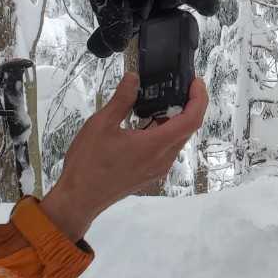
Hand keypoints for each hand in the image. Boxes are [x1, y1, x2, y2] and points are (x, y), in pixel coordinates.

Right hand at [39, 73, 206, 240]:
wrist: (78, 198)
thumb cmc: (88, 163)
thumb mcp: (101, 124)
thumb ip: (122, 100)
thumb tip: (134, 78)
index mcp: (155, 145)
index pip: (191, 120)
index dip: (198, 99)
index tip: (195, 82)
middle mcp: (162, 159)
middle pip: (187, 129)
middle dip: (187, 105)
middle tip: (177, 86)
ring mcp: (158, 168)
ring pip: (176, 139)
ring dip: (174, 119)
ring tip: (158, 100)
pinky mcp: (150, 174)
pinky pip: (166, 149)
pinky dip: (163, 132)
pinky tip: (146, 122)